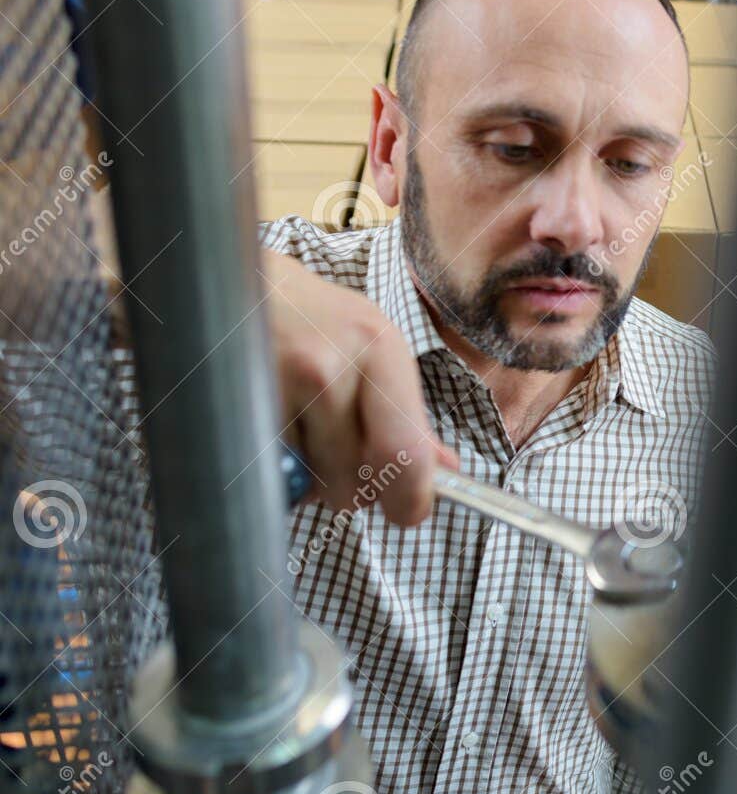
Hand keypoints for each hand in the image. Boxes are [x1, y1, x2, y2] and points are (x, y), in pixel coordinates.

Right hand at [263, 248, 452, 524]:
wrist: (239, 280)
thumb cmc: (319, 321)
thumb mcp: (377, 352)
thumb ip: (410, 417)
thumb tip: (444, 473)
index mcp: (379, 349)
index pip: (405, 452)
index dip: (411, 500)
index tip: (408, 512)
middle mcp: (328, 366)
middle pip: (353, 483)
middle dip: (354, 490)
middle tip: (345, 457)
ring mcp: (275, 384)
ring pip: (308, 485)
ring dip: (312, 479)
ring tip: (306, 431)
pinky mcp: (234, 404)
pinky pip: (270, 473)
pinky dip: (279, 469)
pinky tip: (277, 429)